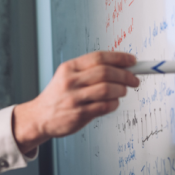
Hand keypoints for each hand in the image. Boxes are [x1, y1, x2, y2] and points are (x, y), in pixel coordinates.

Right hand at [13, 51, 139, 153]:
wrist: (40, 117)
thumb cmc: (58, 96)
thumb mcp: (67, 76)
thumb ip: (90, 70)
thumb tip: (121, 66)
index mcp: (69, 68)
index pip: (99, 57)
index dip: (120, 58)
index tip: (132, 60)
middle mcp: (71, 81)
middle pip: (106, 72)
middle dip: (125, 75)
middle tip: (134, 79)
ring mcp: (74, 98)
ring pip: (108, 89)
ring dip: (121, 90)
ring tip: (123, 91)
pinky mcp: (79, 114)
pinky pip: (105, 107)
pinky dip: (114, 104)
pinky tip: (114, 103)